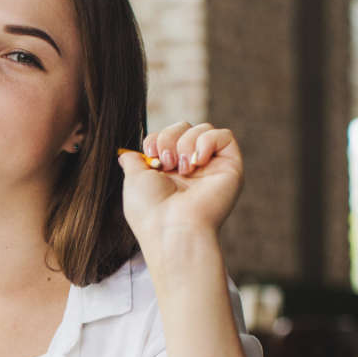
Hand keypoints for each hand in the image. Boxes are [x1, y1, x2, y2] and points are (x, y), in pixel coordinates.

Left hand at [118, 122, 242, 262]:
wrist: (171, 229)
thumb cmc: (150, 210)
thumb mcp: (133, 180)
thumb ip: (133, 162)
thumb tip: (126, 154)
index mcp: (169, 172)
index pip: (166, 135)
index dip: (156, 138)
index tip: (150, 154)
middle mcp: (191, 169)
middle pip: (184, 127)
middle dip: (169, 137)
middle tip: (165, 163)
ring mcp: (212, 168)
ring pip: (203, 128)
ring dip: (186, 142)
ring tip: (181, 169)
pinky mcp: (230, 168)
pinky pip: (224, 136)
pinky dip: (206, 142)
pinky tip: (196, 163)